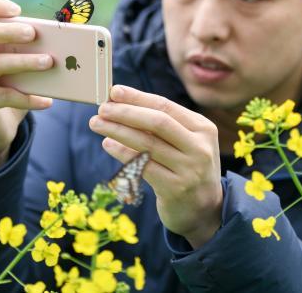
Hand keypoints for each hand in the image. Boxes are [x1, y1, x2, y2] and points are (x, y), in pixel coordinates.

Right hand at [0, 0, 53, 165]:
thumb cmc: (5, 80)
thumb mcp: (11, 58)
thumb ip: (23, 46)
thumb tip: (57, 40)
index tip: (18, 10)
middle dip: (7, 31)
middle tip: (33, 33)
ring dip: (24, 62)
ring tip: (48, 62)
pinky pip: (3, 97)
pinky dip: (28, 98)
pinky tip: (47, 101)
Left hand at [89, 85, 222, 247]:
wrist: (205, 210)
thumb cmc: (186, 167)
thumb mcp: (184, 142)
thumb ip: (160, 124)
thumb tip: (120, 101)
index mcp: (202, 128)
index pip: (165, 106)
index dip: (137, 97)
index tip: (113, 91)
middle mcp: (199, 147)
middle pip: (157, 122)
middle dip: (126, 112)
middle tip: (102, 108)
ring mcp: (189, 169)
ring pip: (147, 144)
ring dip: (117, 131)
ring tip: (97, 124)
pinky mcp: (175, 189)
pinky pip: (143, 166)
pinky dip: (122, 153)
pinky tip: (108, 144)